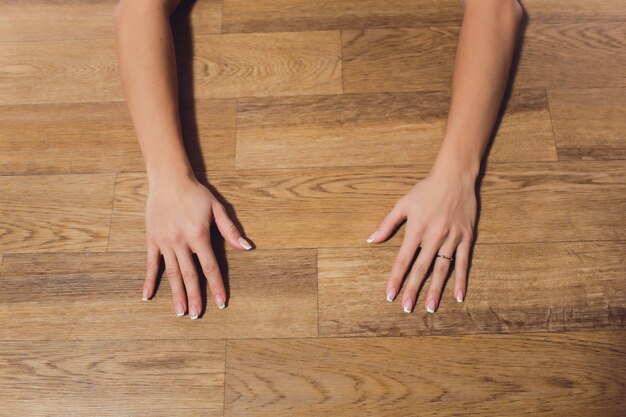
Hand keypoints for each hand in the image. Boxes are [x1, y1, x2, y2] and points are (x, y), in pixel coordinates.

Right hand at [142, 173, 251, 318]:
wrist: (168, 179)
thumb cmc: (196, 193)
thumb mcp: (217, 208)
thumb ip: (230, 230)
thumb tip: (246, 247)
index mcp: (199, 236)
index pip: (210, 267)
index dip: (217, 286)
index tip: (221, 303)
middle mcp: (181, 243)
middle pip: (190, 276)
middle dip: (195, 297)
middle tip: (196, 316)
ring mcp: (164, 242)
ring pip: (172, 274)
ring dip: (176, 294)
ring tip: (179, 312)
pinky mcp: (152, 240)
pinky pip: (151, 264)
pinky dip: (149, 280)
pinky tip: (147, 296)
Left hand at [368, 163, 476, 312]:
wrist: (455, 176)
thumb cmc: (426, 190)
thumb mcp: (403, 204)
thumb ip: (387, 224)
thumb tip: (371, 240)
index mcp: (416, 229)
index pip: (403, 260)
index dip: (396, 278)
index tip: (390, 295)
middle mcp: (434, 236)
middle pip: (421, 268)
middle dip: (413, 289)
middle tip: (407, 308)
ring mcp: (451, 238)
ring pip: (442, 269)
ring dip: (436, 290)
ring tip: (430, 308)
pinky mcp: (466, 238)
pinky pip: (463, 263)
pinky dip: (461, 280)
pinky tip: (458, 296)